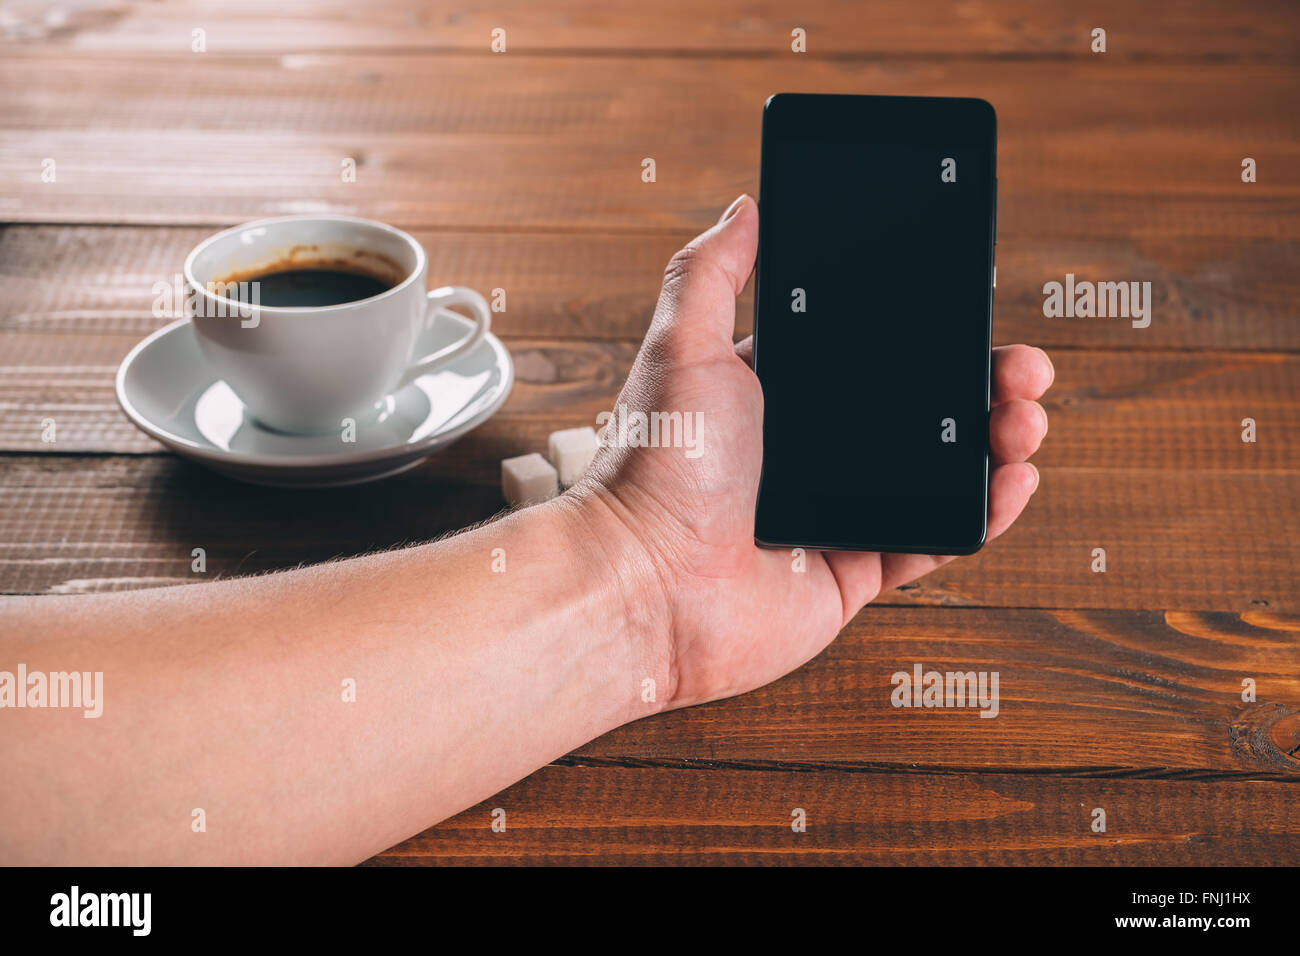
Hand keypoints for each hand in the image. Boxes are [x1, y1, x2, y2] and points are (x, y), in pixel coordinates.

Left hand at [571, 195, 1051, 709]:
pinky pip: (932, 542)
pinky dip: (980, 516)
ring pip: (938, 475)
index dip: (926, 335)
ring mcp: (836, 515)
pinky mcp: (852, 574)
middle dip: (980, 385)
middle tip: (1022, 369)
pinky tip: (1012, 481)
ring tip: (1024, 418)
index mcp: (776, 398)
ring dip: (994, 444)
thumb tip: (747, 206)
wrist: (645, 585)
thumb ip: (712, 273)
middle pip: (918, 412)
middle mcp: (809, 455)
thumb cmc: (654, 466)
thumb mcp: (682, 347)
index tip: (973, 312)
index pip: (870, 355)